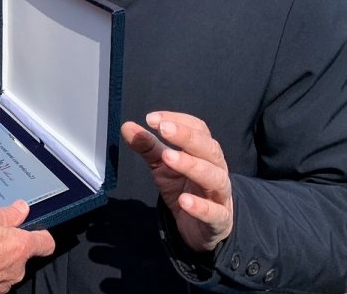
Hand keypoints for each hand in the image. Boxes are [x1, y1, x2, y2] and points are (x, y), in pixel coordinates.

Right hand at [0, 200, 54, 293]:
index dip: (40, 234)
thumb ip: (7, 213)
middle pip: (23, 253)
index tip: (32, 228)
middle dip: (10, 243)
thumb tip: (21, 208)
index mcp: (20, 246)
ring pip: (8, 265)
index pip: (46, 242)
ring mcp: (5, 282)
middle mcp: (17, 267)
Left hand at [121, 111, 233, 251]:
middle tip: (163, 129)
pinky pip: (215, 213)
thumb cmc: (184, 189)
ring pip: (214, 177)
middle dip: (187, 137)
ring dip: (192, 166)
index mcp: (204, 153)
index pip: (199, 130)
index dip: (178, 120)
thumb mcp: (163, 167)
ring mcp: (220, 195)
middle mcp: (216, 170)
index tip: (152, 118)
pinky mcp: (219, 220)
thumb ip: (148, 147)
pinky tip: (184, 201)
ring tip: (168, 157)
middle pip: (209, 149)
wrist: (200, 228)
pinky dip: (201, 207)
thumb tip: (127, 126)